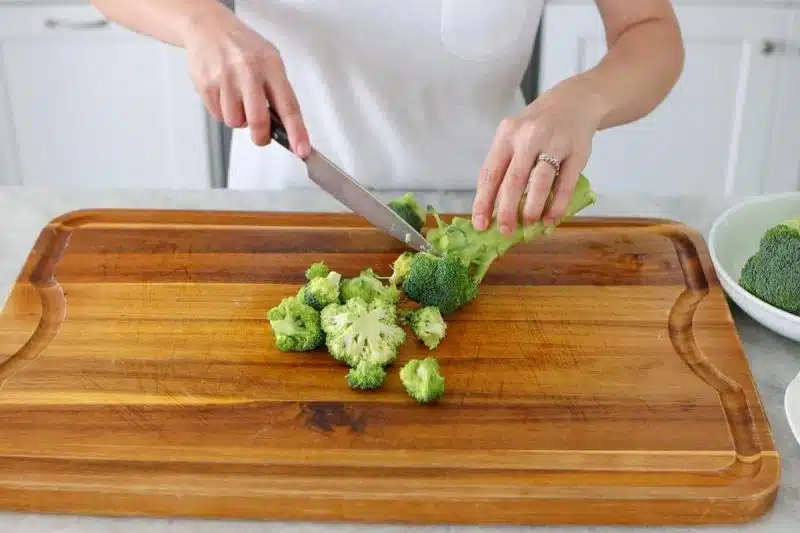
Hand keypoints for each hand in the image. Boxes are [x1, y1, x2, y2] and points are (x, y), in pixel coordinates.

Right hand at [183, 11, 309, 156]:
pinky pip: (218, 116)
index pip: (288, 106)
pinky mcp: (206, 85)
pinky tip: (224, 94)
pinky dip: (223, 112)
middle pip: (258, 121)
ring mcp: (225, 78)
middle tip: (261, 136)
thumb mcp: (270, 61)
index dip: (296, 132)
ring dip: (238, 120)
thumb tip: (287, 128)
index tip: (302, 150)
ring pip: (235, 122)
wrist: (209, 28)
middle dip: (261, 137)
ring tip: (238, 100)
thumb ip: (279, 92)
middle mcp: (248, 71)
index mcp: (271, 65)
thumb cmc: (244, 49)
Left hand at [471, 80, 603, 233]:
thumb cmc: (537, 127)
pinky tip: (551, 218)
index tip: (480, 224)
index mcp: (507, 135)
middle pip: (513, 180)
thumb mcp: (515, 137)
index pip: (490, 172)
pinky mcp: (577, 152)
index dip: (483, 201)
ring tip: (528, 223)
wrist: (573, 102)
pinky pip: (565, 183)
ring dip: (532, 207)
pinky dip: (557, 204)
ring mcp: (554, 143)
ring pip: (539, 181)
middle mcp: (528, 137)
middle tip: (505, 230)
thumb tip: (493, 208)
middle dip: (506, 210)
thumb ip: (504, 166)